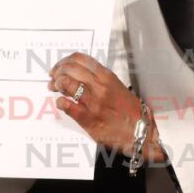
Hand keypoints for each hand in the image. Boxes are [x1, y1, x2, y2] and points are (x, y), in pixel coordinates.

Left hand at [49, 52, 163, 160]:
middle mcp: (99, 86)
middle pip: (69, 69)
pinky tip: (61, 103)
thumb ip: (100, 78)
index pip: (80, 59)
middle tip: (53, 77)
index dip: (64, 61)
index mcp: (106, 76)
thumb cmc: (130, 112)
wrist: (140, 133)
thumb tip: (81, 74)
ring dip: (56, 84)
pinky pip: (67, 106)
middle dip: (57, 71)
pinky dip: (60, 102)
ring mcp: (93, 102)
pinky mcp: (88, 118)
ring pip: (66, 83)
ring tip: (54, 88)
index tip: (59, 66)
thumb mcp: (118, 86)